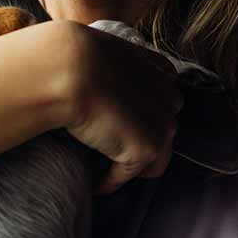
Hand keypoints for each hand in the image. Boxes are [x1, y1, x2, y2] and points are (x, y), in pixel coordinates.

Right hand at [44, 20, 183, 194]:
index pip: (163, 100)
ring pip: (156, 159)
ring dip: (133, 165)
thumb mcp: (104, 51)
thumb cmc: (74, 57)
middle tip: (113, 145)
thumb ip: (116, 66)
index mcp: (160, 71)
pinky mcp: (145, 150)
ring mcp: (161, 125)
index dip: (145, 114)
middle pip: (164, 129)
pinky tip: (95, 186)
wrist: (69, 70)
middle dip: (143, 138)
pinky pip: (128, 176)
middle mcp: (169, 97)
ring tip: (107, 169)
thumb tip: (97, 78)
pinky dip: (110, 182)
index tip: (124, 122)